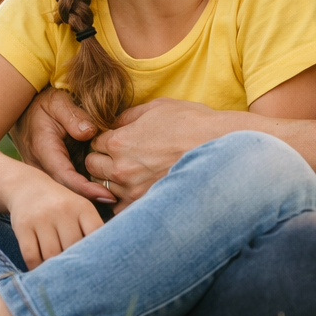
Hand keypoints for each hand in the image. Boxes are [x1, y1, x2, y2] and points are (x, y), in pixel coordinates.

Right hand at [7, 175, 104, 268]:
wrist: (28, 187)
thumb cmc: (61, 206)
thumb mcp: (81, 209)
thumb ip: (94, 228)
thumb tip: (111, 256)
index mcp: (82, 207)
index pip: (96, 234)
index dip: (98, 253)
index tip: (100, 269)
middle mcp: (63, 210)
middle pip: (73, 248)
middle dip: (75, 265)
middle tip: (77, 278)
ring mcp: (41, 218)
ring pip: (51, 255)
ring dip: (54, 269)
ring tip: (59, 277)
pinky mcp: (23, 226)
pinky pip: (31, 255)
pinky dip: (36, 268)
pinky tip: (40, 271)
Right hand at [9, 87, 113, 203]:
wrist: (22, 110)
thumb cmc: (43, 105)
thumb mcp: (57, 102)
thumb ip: (73, 116)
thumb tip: (89, 132)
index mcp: (43, 149)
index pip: (64, 176)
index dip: (86, 189)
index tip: (107, 195)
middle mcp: (40, 166)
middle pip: (64, 191)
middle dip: (88, 200)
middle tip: (115, 203)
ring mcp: (43, 172)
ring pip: (63, 192)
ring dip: (84, 199)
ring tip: (111, 202)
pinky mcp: (49, 173)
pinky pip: (64, 187)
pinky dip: (80, 192)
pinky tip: (100, 194)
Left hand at [85, 98, 229, 208]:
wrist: (223, 148)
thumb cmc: (193, 123)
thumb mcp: (158, 107)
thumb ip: (129, 115)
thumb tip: (114, 121)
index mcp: (120, 141)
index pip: (94, 143)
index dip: (105, 139)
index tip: (118, 139)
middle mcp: (121, 168)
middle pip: (92, 167)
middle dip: (102, 159)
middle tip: (121, 156)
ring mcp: (134, 191)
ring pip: (104, 188)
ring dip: (112, 181)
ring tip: (132, 173)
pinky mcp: (147, 205)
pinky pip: (121, 208)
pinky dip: (124, 200)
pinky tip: (139, 189)